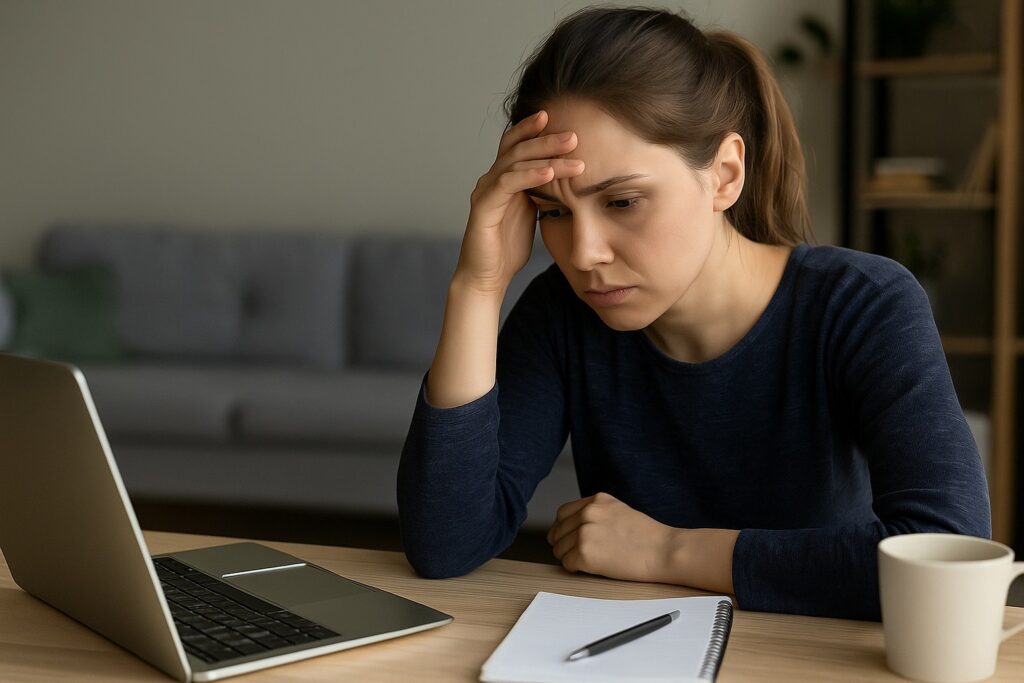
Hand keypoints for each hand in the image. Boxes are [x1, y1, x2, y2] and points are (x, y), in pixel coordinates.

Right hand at [455, 109, 584, 294]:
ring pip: (515, 161)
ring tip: (570, 149)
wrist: (487, 277)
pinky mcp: (483, 207)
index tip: (561, 119)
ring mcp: (485, 191)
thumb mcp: (532, 214)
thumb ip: (542, 194)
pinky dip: (530, 175)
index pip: (517, 145)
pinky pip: (508, 183)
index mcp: (504, 180)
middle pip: (517, 147)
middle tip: (574, 133)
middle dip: (546, 138)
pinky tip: (549, 171)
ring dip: (545, 154)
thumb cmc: (508, 249)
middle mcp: (492, 180)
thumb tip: (568, 180)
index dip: (535, 130)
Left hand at [546, 492, 675, 582]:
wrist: (664, 552)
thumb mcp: (619, 511)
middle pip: (557, 532)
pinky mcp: (585, 553)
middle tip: (578, 554)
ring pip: (559, 549)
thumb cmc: (648, 537)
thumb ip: (596, 513)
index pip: (562, 513)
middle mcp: (588, 512)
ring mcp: (585, 532)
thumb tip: (572, 526)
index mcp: (596, 500)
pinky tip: (592, 568)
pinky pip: (566, 564)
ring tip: (591, 561)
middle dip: (565, 545)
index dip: (563, 529)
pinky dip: (576, 569)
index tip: (568, 539)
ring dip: (570, 558)